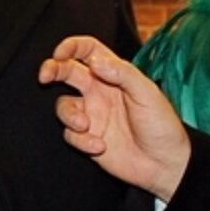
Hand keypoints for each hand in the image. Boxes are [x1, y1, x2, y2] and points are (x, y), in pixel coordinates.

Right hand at [38, 35, 191, 201]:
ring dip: (69, 115)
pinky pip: (70, 135)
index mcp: (114, 75)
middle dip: (52, 70)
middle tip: (45, 76)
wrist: (165, 163)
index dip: (71, 47)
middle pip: (66, 72)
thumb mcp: (147, 93)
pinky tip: (100, 146)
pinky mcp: (88, 138)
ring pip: (63, 106)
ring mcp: (92, 115)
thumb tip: (95, 62)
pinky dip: (81, 140)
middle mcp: (99, 91)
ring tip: (85, 126)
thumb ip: (122, 73)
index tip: (59, 53)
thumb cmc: (162, 125)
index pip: (88, 51)